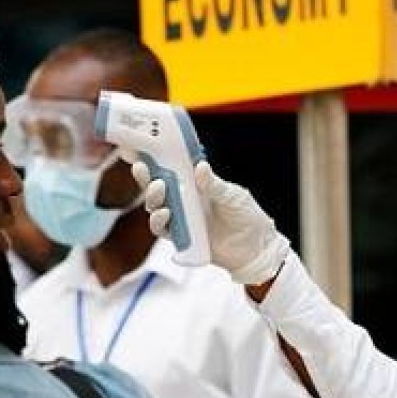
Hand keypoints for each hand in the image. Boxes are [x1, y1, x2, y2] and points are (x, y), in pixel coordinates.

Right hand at [131, 160, 289, 284]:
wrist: (255, 249)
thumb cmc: (247, 217)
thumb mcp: (233, 196)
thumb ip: (214, 184)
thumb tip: (200, 167)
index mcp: (196, 184)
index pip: (171, 168)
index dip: (154, 159)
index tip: (140, 148)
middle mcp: (185, 200)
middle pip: (157, 186)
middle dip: (146, 176)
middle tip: (143, 168)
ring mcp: (182, 218)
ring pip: (156, 206)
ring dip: (152, 197)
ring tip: (158, 189)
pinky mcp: (182, 238)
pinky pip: (163, 229)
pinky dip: (159, 221)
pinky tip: (165, 214)